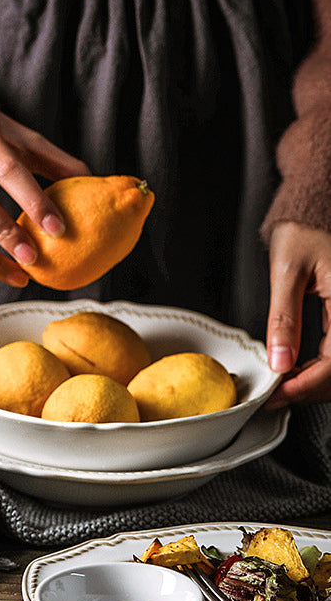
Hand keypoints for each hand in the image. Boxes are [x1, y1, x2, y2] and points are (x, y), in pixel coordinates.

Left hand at [265, 222, 330, 406]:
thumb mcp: (288, 271)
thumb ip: (284, 318)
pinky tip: (301, 367)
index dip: (307, 384)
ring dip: (318, 380)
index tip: (279, 393)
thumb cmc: (306, 227)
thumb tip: (279, 361)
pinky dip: (324, 366)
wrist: (319, 207)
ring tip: (285, 383)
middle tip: (277, 393)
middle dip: (311, 388)